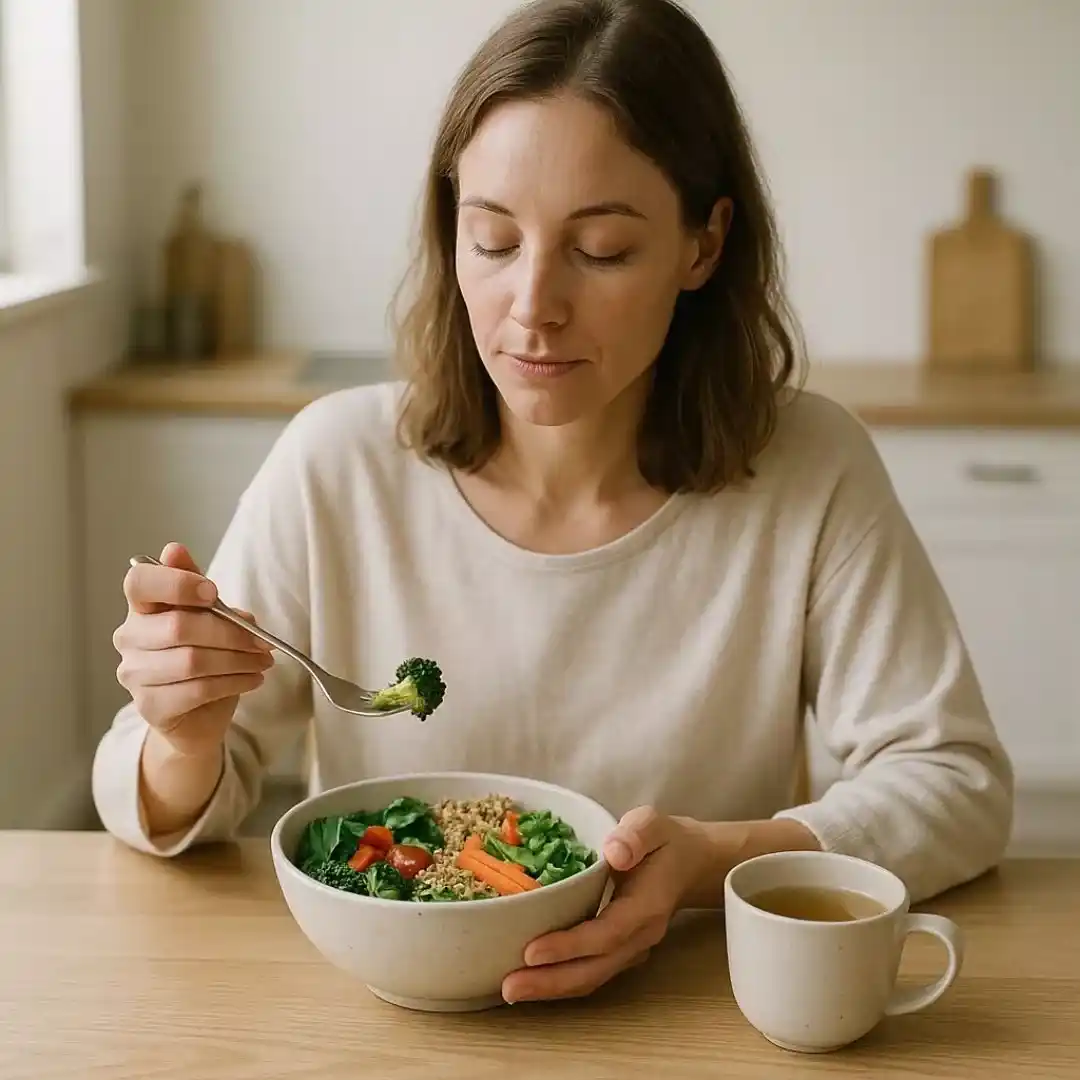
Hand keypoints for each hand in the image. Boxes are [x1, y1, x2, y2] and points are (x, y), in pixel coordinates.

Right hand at [114, 541, 273, 755]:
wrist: (199, 713)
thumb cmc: (205, 654)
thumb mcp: (208, 615)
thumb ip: (198, 588)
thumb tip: (174, 549)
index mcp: (141, 607)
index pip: (139, 582)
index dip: (177, 583)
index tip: (214, 592)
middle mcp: (129, 638)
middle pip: (179, 627)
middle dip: (231, 633)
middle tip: (263, 641)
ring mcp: (135, 674)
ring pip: (193, 661)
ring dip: (239, 660)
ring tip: (263, 660)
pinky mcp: (150, 706)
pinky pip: (199, 689)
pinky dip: (235, 682)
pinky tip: (253, 678)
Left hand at [501, 811, 820, 1002]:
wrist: (687, 862)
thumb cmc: (663, 840)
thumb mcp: (652, 824)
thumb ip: (635, 835)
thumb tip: (615, 852)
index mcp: (646, 906)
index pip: (606, 933)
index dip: (570, 946)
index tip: (532, 952)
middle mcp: (640, 936)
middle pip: (595, 969)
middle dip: (551, 982)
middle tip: (508, 987)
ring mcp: (631, 949)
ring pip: (592, 977)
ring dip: (552, 988)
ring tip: (511, 990)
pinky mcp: (620, 951)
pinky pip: (592, 972)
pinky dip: (561, 981)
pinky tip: (533, 980)